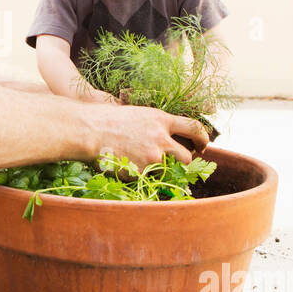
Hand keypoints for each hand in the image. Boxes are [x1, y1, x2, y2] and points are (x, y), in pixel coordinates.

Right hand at [88, 104, 209, 166]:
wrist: (88, 130)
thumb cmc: (106, 118)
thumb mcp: (137, 114)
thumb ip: (154, 124)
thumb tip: (164, 135)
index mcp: (161, 119)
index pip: (194, 127)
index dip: (203, 137)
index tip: (203, 145)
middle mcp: (161, 138)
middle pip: (186, 156)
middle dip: (184, 161)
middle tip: (178, 163)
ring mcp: (151, 157)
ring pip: (166, 170)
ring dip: (159, 170)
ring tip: (142, 163)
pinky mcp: (140, 171)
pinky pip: (145, 177)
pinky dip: (138, 174)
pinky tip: (124, 165)